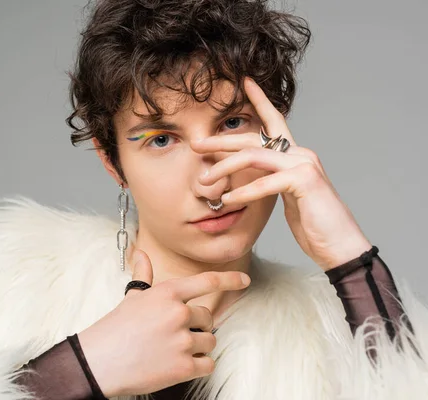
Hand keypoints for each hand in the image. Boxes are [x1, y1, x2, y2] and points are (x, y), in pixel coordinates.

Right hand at [77, 249, 250, 396]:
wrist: (100, 361)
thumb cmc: (115, 328)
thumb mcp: (131, 297)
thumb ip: (143, 275)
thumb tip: (141, 253)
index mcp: (167, 294)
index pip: (206, 282)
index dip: (228, 279)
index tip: (244, 280)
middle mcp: (178, 314)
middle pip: (208, 318)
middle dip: (197, 327)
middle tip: (173, 334)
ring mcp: (182, 341)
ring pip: (210, 342)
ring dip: (197, 347)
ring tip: (171, 350)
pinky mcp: (183, 367)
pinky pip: (208, 364)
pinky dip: (198, 366)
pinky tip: (179, 364)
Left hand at [190, 77, 371, 270]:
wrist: (340, 245)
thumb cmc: (313, 224)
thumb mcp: (285, 197)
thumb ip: (269, 180)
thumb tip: (243, 175)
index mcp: (295, 156)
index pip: (275, 121)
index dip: (260, 100)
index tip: (245, 82)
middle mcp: (300, 154)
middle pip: (253, 138)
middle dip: (221, 140)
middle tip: (196, 144)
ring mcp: (304, 165)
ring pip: (253, 156)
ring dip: (223, 167)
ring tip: (203, 181)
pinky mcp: (305, 181)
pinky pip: (265, 182)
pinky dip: (243, 192)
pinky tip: (228, 201)